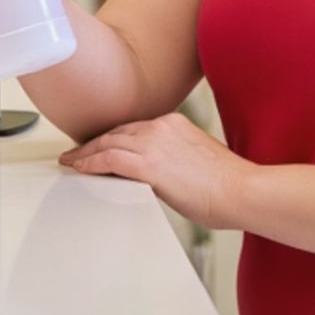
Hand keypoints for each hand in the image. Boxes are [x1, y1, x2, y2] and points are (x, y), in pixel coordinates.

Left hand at [58, 113, 251, 230]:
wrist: (242, 191)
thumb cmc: (228, 184)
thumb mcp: (196, 160)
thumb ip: (173, 159)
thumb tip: (159, 174)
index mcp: (174, 123)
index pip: (133, 128)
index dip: (112, 137)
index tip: (101, 145)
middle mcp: (161, 127)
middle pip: (116, 132)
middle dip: (94, 143)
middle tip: (78, 152)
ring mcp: (153, 143)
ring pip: (107, 143)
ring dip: (85, 153)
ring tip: (72, 161)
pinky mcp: (148, 164)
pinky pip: (108, 160)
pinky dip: (89, 163)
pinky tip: (79, 168)